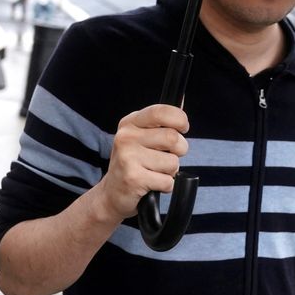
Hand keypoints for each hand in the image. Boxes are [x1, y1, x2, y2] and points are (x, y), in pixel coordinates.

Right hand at [98, 104, 188, 220]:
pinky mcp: (133, 178)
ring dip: (171, 171)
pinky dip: (166, 186)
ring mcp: (128, 157)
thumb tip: (182, 101)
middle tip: (169, 156)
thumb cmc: (133, 163)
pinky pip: (167, 181)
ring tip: (155, 172)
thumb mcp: (141, 137)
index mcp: (130, 123)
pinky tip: (152, 184)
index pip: (160, 112)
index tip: (183, 128)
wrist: (111, 194)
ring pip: (173, 162)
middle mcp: (126, 137)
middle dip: (180, 150)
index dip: (179, 119)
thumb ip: (160, 123)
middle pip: (172, 138)